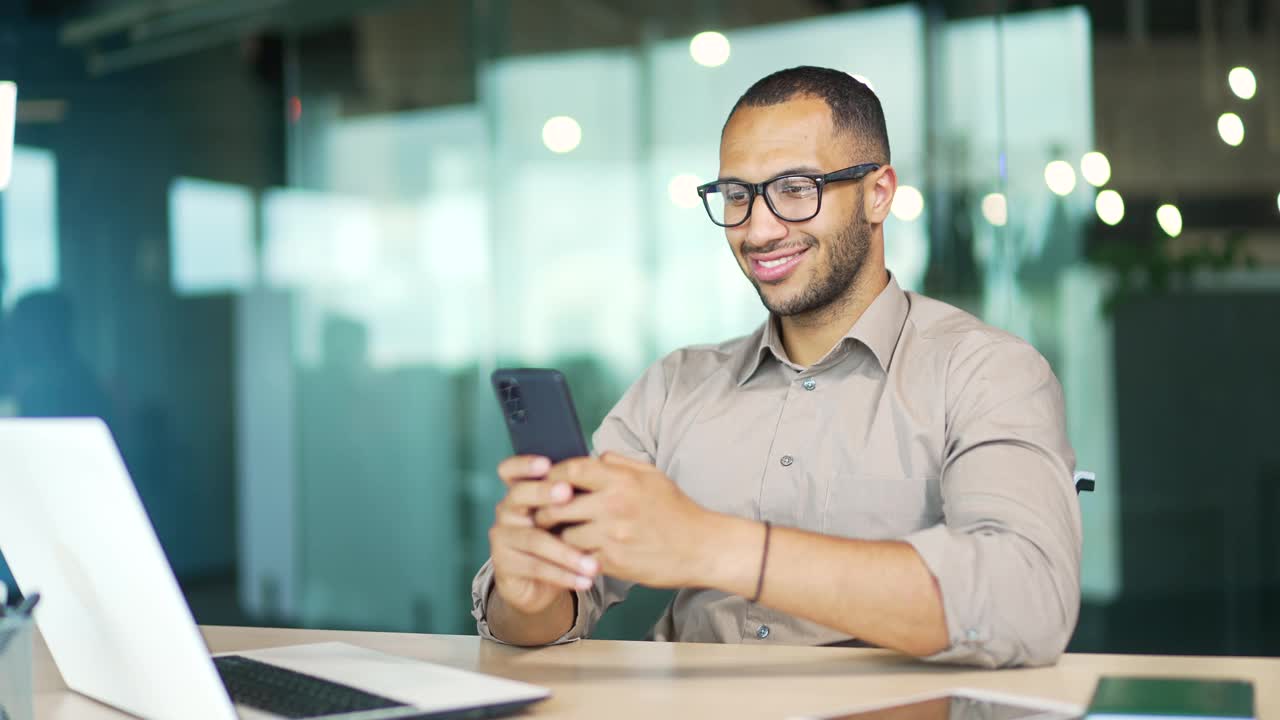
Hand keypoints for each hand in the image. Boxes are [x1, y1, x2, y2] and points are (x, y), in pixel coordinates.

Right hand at [488, 455, 599, 614]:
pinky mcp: (504, 564)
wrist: (539, 583)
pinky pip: (536, 567)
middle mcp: (507, 510)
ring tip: (592, 563)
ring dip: (566, 551)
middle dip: (544, 493)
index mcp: (521, 492)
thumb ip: (574, 494)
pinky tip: (585, 580)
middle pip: (519, 495)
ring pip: (534, 539)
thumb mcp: (564, 515)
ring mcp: (502, 537)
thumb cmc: (558, 539)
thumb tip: (601, 467)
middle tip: (568, 493)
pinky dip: (563, 575)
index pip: (510, 470)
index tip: (546, 463)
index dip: (524, 464)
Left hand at [533, 453, 719, 587]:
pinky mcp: (613, 562)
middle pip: (557, 505)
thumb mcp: (652, 476)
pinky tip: (577, 552)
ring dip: (559, 536)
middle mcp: (614, 506)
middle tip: (540, 512)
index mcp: (622, 480)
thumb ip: (620, 463)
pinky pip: (579, 557)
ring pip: (564, 535)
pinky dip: (575, 555)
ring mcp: (612, 536)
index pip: (572, 469)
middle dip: (544, 509)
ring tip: (558, 534)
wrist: (701, 548)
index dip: (552, 474)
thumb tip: (592, 458)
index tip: (547, 480)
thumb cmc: (676, 510)